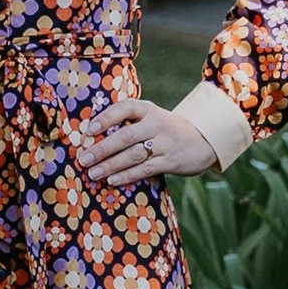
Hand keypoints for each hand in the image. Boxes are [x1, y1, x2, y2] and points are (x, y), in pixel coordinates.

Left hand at [77, 96, 219, 186]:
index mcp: (148, 109)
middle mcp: (156, 124)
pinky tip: (112, 180)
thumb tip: (92, 137)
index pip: (125, 108)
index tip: (89, 130)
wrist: (204, 140)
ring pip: (133, 155)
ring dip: (111, 165)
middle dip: (102, 149)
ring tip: (93, 174)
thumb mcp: (152, 117)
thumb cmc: (166, 129)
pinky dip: (127, 175)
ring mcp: (164, 143)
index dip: (106, 118)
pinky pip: (145, 169)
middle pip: (126, 136)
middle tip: (84, 159)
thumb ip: (129, 123)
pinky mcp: (170, 161)